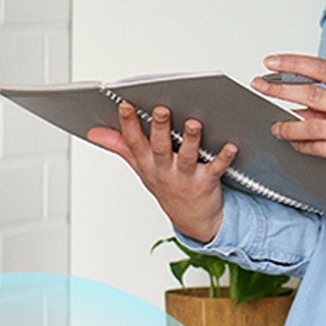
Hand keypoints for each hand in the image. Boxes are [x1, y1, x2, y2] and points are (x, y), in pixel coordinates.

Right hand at [86, 102, 235, 244]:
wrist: (193, 219)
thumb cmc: (168, 186)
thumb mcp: (140, 167)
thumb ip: (119, 146)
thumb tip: (94, 132)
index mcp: (147, 163)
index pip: (134, 142)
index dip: (129, 124)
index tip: (126, 105)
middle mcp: (165, 170)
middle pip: (160, 147)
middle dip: (159, 128)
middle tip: (160, 109)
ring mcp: (186, 177)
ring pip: (187, 157)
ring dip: (191, 140)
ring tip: (193, 123)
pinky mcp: (207, 182)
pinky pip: (216, 169)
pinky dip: (224, 158)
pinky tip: (231, 146)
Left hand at [253, 54, 325, 179]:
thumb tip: (303, 98)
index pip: (321, 69)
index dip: (293, 64)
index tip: (272, 62)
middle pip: (309, 95)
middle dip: (278, 90)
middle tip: (260, 86)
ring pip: (309, 126)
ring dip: (286, 126)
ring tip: (276, 126)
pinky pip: (318, 148)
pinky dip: (301, 144)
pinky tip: (294, 141)